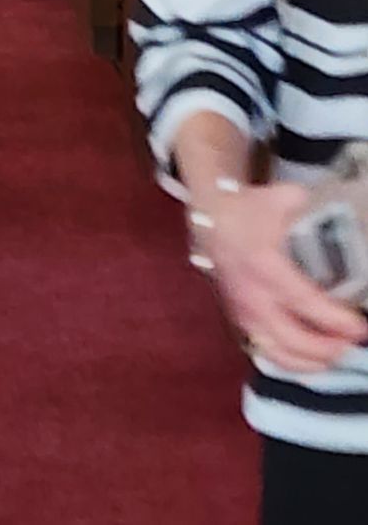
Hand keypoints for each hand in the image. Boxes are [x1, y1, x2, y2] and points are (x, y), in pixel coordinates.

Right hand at [195, 182, 367, 373]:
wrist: (208, 219)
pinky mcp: (240, 321)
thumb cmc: (245, 210)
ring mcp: (244, 312)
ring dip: (309, 362)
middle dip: (326, 349)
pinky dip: (290, 362)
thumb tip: (329, 204)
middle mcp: (253, 296)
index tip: (361, 327)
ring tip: (336, 357)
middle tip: (352, 345)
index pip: (304, 302)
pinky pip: (265, 352)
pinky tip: (311, 361)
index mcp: (264, 266)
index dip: (335, 320)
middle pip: (292, 338)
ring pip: (277, 353)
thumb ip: (303, 202)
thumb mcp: (275, 198)